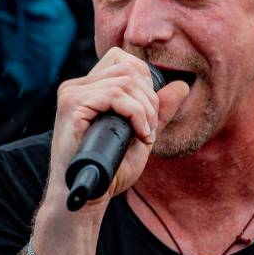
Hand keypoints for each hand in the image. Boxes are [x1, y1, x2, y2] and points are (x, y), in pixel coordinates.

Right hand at [45, 48, 190, 214]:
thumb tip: (182, 86)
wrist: (91, 194)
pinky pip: (114, 95)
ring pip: (125, 80)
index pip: (123, 60)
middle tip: (150, 128)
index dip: (145, 81)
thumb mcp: (141, 135)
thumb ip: (159, 112)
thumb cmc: (112, 170)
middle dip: (150, 98)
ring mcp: (72, 93)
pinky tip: (139, 134)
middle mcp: (77, 86)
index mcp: (89, 88)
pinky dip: (135, 114)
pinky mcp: (72, 105)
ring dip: (145, 109)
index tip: (149, 114)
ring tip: (145, 134)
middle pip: (128, 68)